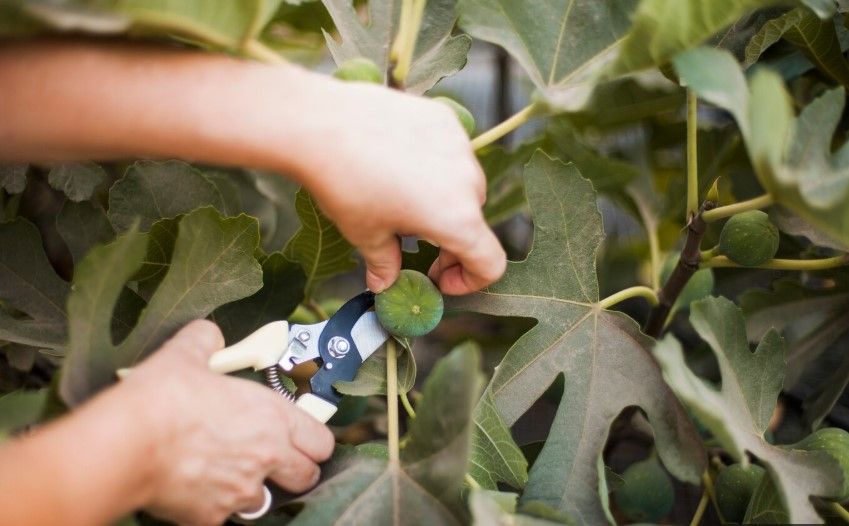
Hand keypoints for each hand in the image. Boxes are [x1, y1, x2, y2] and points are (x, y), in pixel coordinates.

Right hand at [119, 320, 333, 524]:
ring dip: (253, 489)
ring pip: (265, 500)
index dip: (312, 440)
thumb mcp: (188, 353)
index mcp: (273, 416)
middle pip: (307, 476)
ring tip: (228, 472)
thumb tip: (208, 336)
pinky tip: (196, 486)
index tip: (301, 439)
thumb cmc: (162, 398)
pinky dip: (214, 505)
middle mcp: (267, 456)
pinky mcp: (212, 517)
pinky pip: (223, 516)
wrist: (127, 442)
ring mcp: (241, 491)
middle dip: (294, 470)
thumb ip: (207, 341)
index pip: (321, 441)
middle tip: (273, 460)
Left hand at [289, 76, 506, 294]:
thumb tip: (385, 284)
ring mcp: (459, 145)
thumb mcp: (366, 235)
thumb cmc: (344, 185)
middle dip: (448, 240)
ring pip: (462, 185)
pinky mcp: (443, 119)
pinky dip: (433, 166)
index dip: (470, 281)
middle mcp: (468, 181)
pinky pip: (450, 152)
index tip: (439, 280)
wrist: (319, 124)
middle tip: (413, 243)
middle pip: (473, 222)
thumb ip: (385, 266)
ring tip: (398, 197)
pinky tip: (395, 162)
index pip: (491, 263)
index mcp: (456, 219)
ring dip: (442, 200)